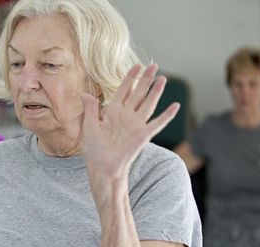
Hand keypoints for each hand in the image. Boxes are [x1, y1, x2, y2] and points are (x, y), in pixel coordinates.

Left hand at [80, 64, 179, 179]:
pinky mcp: (143, 135)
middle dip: (145, 79)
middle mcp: (126, 116)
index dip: (130, 78)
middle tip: (154, 65)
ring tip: (163, 78)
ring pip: (148, 104)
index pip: (123, 90)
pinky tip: (175, 106)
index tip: (137, 65)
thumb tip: (84, 93)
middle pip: (138, 93)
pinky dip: (167, 115)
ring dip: (156, 92)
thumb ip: (91, 109)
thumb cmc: (94, 149)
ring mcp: (136, 125)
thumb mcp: (89, 126)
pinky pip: (157, 124)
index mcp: (112, 112)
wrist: (102, 167)